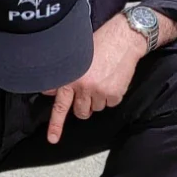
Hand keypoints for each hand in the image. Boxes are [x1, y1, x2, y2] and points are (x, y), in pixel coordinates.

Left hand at [45, 13, 145, 143]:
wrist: (124, 38)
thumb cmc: (100, 44)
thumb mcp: (76, 57)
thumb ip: (65, 76)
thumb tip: (52, 91)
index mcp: (70, 78)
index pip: (60, 105)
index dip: (56, 124)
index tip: (53, 139)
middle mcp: (83, 87)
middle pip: (80, 112)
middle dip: (84, 106)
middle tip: (90, 91)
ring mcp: (99, 92)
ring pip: (96, 109)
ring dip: (98, 100)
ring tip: (102, 80)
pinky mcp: (114, 94)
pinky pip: (111, 104)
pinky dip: (112, 96)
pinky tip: (112, 80)